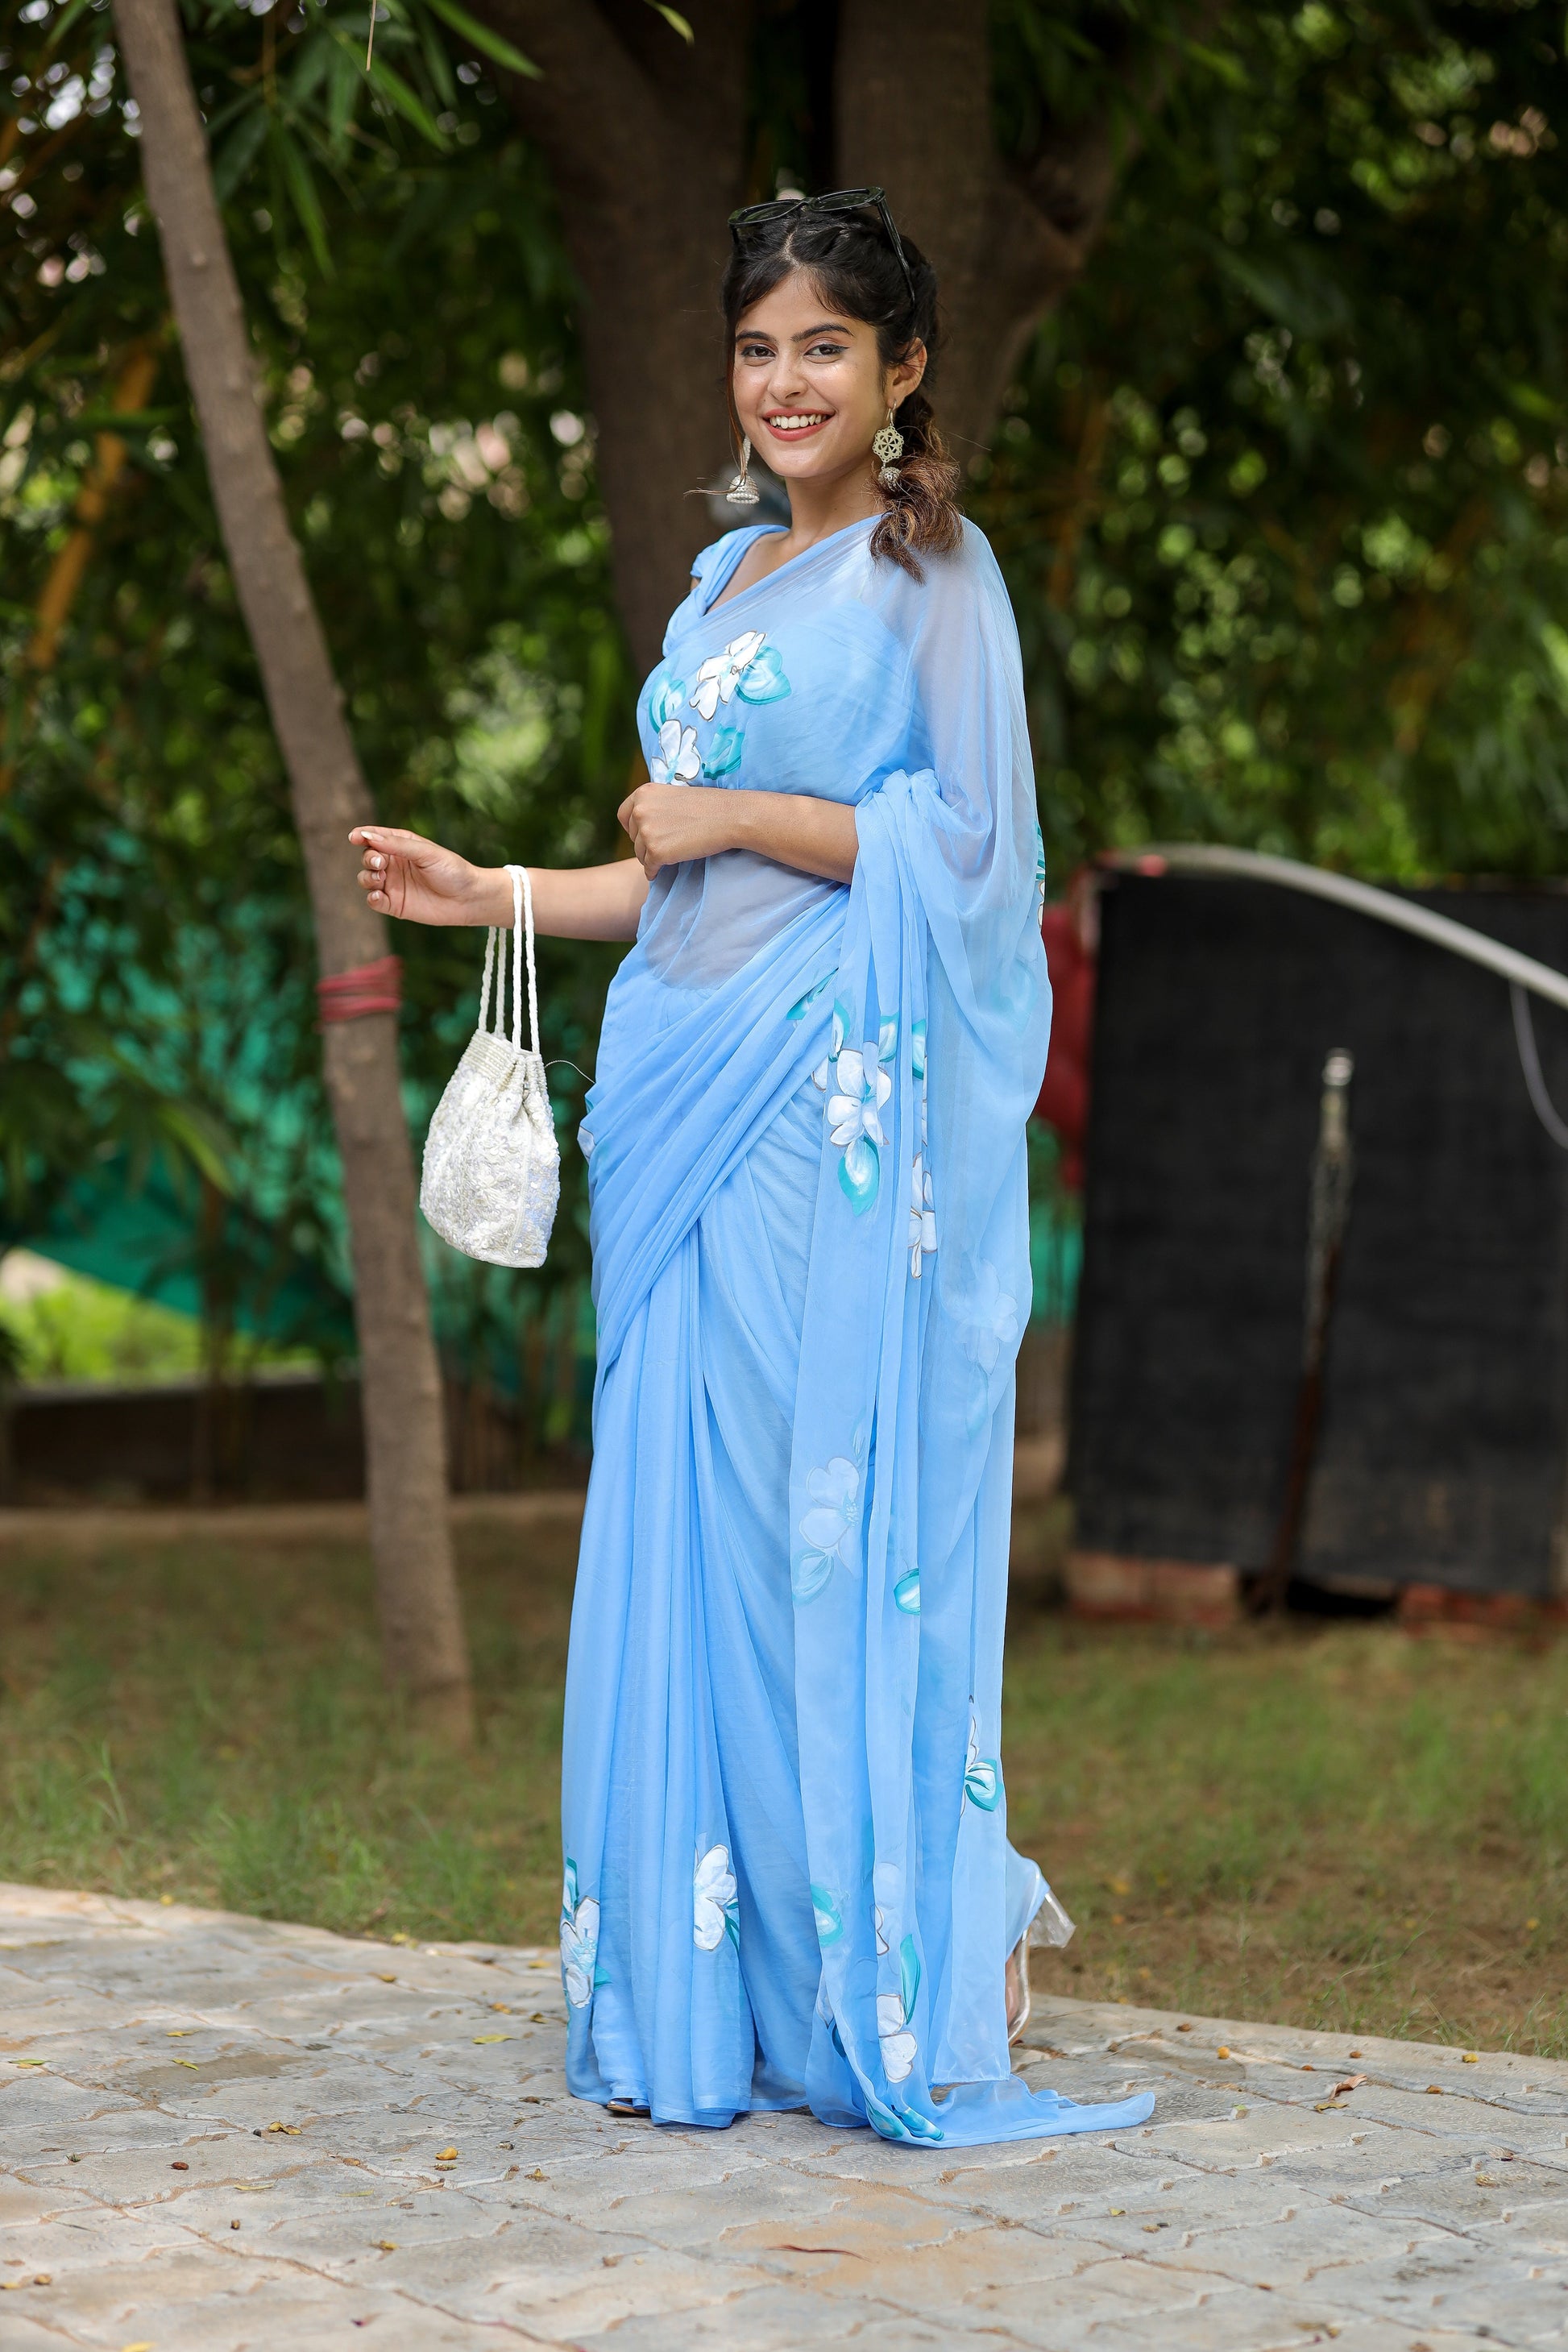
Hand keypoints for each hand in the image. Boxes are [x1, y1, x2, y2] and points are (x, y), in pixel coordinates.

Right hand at [350, 825, 498, 925]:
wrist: (469, 898)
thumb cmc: (452, 870)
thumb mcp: (426, 853)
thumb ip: (398, 845)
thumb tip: (368, 836)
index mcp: (402, 845)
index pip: (375, 838)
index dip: (362, 836)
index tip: (354, 837)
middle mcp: (395, 864)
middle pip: (368, 858)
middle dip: (369, 859)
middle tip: (380, 863)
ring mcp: (393, 885)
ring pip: (366, 879)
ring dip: (368, 877)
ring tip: (381, 878)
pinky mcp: (395, 905)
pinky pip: (375, 901)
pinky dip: (372, 898)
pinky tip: (378, 896)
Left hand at [616, 784, 736, 878]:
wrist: (728, 817)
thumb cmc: (708, 806)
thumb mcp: (674, 796)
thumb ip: (655, 806)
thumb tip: (644, 824)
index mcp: (644, 793)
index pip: (624, 815)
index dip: (632, 828)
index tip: (642, 836)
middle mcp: (640, 810)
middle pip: (633, 837)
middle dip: (645, 844)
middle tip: (665, 846)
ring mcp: (646, 832)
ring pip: (640, 854)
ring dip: (652, 858)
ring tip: (671, 855)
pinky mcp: (656, 852)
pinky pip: (648, 869)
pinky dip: (654, 872)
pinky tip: (662, 871)